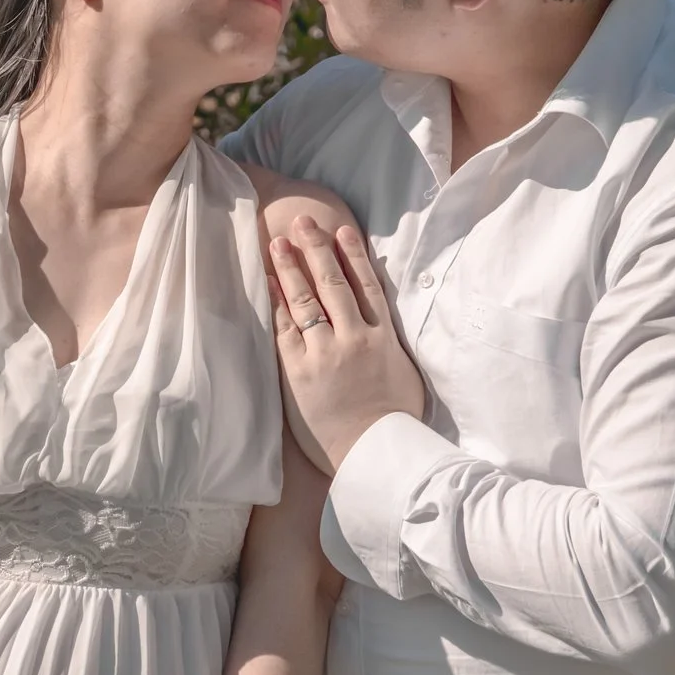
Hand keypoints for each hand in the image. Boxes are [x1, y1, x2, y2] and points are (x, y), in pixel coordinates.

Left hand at [266, 217, 426, 473]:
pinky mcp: (299, 369)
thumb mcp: (405, 377)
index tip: (343, 231)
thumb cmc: (395, 422)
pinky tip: (269, 282)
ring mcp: (325, 352)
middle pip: (334, 283)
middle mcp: (354, 338)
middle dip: (317, 249)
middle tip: (303, 221)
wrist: (376, 453)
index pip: (367, 286)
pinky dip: (277, 302)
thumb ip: (391, 348)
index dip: (354, 255)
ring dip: (291, 267)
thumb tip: (383, 330)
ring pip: (307, 299)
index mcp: (383, 339)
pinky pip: (285, 327)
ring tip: (278, 242)